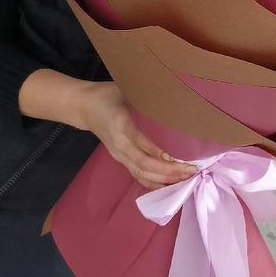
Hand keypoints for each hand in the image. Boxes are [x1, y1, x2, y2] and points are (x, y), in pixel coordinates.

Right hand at [78, 82, 196, 189]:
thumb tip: (172, 96)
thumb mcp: (125, 90)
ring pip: (141, 174)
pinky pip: (137, 175)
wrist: (84, 107)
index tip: (178, 159)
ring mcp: (119, 155)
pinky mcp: (120, 159)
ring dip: (164, 180)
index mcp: (121, 126)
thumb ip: (145, 96)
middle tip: (191, 171)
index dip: (159, 154)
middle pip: (144, 165)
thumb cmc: (108, 95)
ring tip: (185, 179)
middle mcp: (119, 145)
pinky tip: (169, 186)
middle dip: (168, 172)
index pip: (141, 144)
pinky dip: (153, 183)